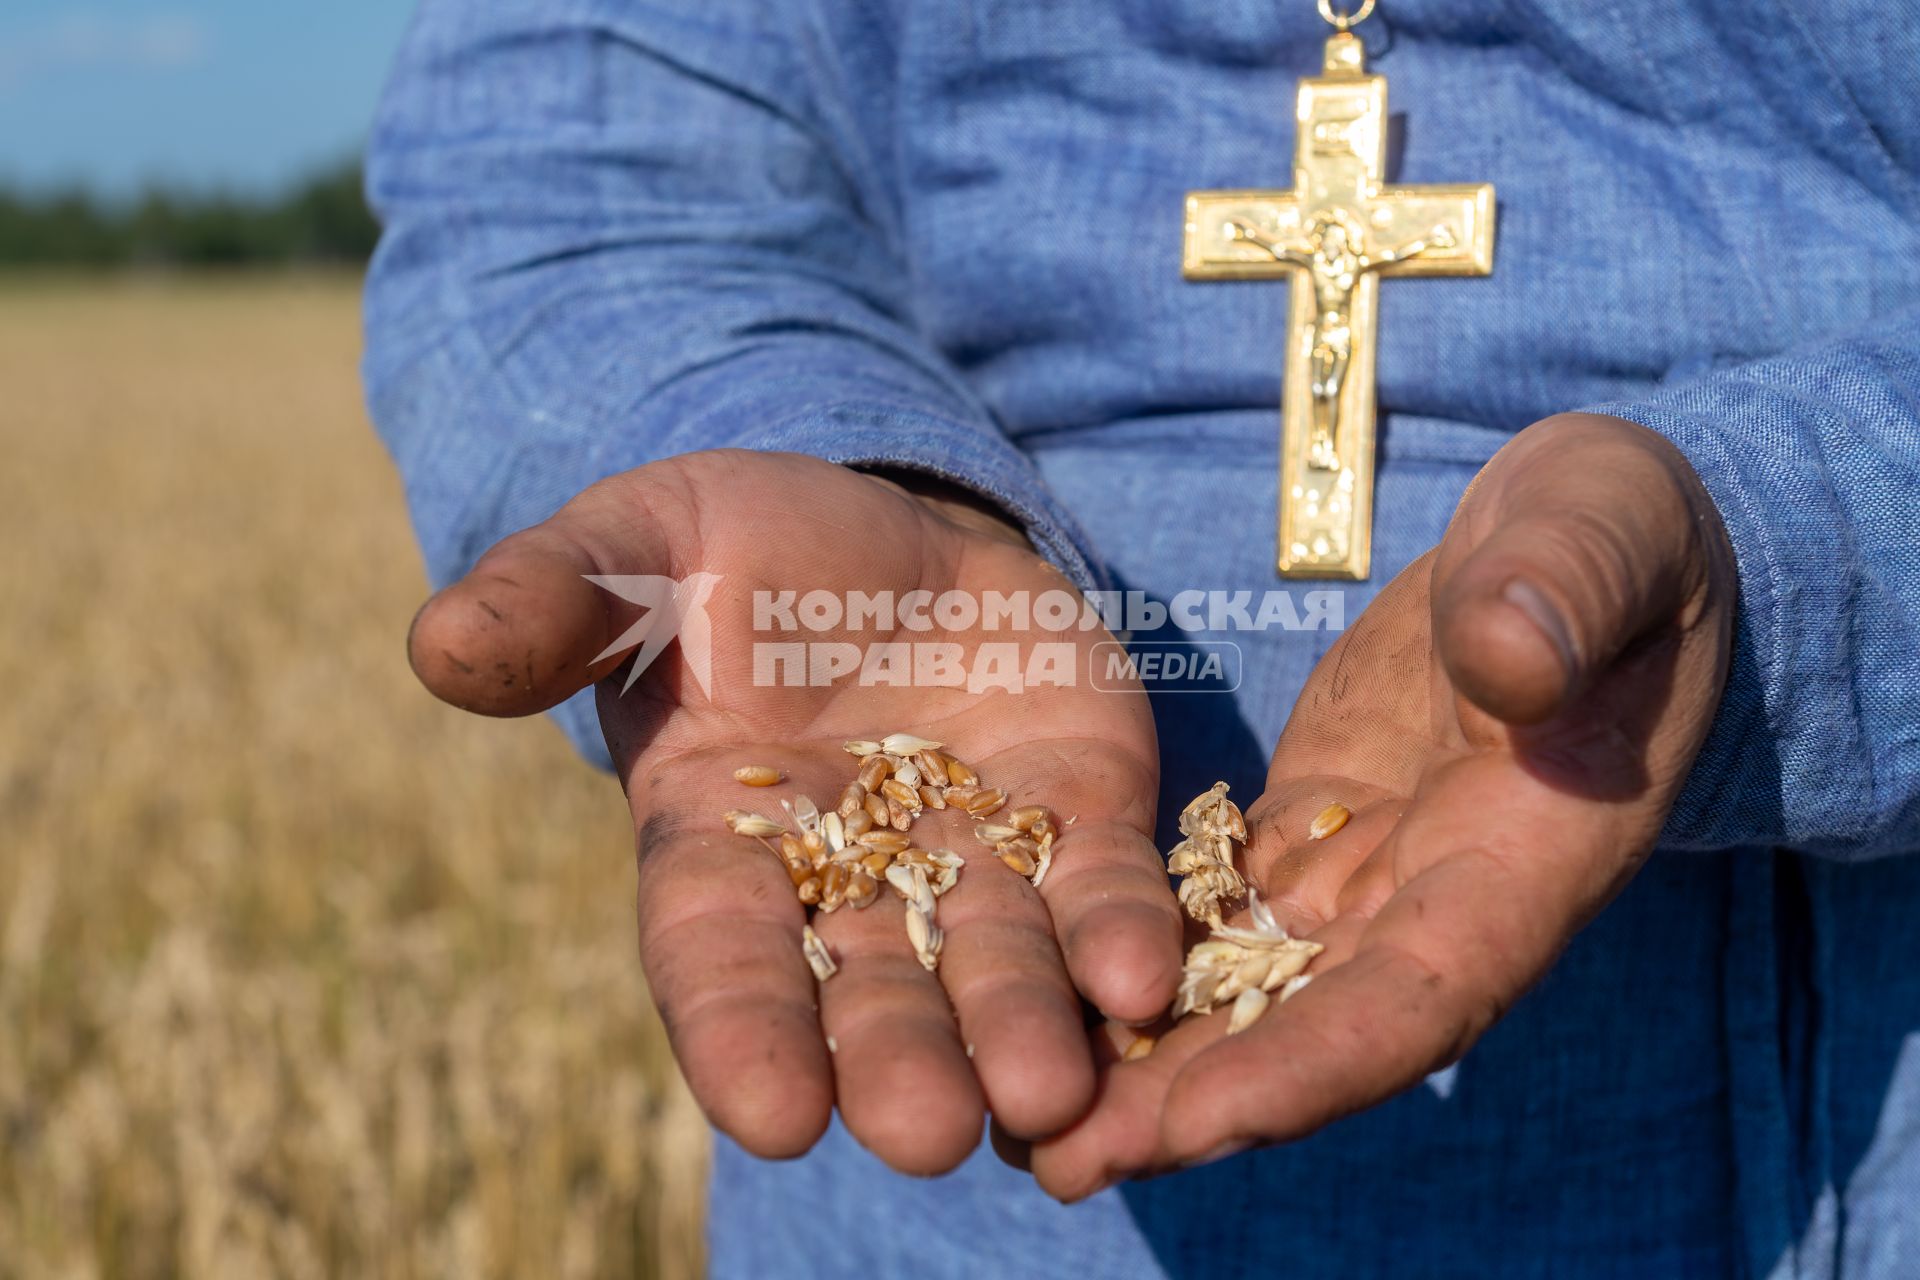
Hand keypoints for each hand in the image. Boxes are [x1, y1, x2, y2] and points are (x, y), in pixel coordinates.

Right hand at [406, 450, 1181, 1173]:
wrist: (893, 525)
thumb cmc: (736, 546)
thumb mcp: (635, 544)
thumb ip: (551, 599)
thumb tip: (433, 645)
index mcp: (721, 841)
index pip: (721, 956)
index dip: (742, 1033)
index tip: (770, 1113)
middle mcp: (850, 878)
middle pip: (870, 991)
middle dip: (898, 1061)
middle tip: (927, 1132)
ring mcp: (972, 855)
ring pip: (996, 965)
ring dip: (1022, 1031)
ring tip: (1048, 1093)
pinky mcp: (1075, 810)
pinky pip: (1100, 885)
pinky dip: (1118, 937)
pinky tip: (1145, 984)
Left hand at [1029, 413, 1735, 1196]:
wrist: (1571, 535)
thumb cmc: (1614, 528)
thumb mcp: (1603, 531)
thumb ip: (1564, 594)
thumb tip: (1511, 663)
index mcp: (1527, 857)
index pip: (1420, 994)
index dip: (1313, 1066)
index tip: (1197, 1123)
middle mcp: (1439, 897)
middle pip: (1309, 1029)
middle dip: (1189, 1106)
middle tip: (1058, 1162)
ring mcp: (1366, 871)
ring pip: (1247, 988)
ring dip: (1142, 1057)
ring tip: (1018, 1115)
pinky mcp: (1306, 829)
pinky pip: (1213, 912)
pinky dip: (1133, 961)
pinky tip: (1038, 993)